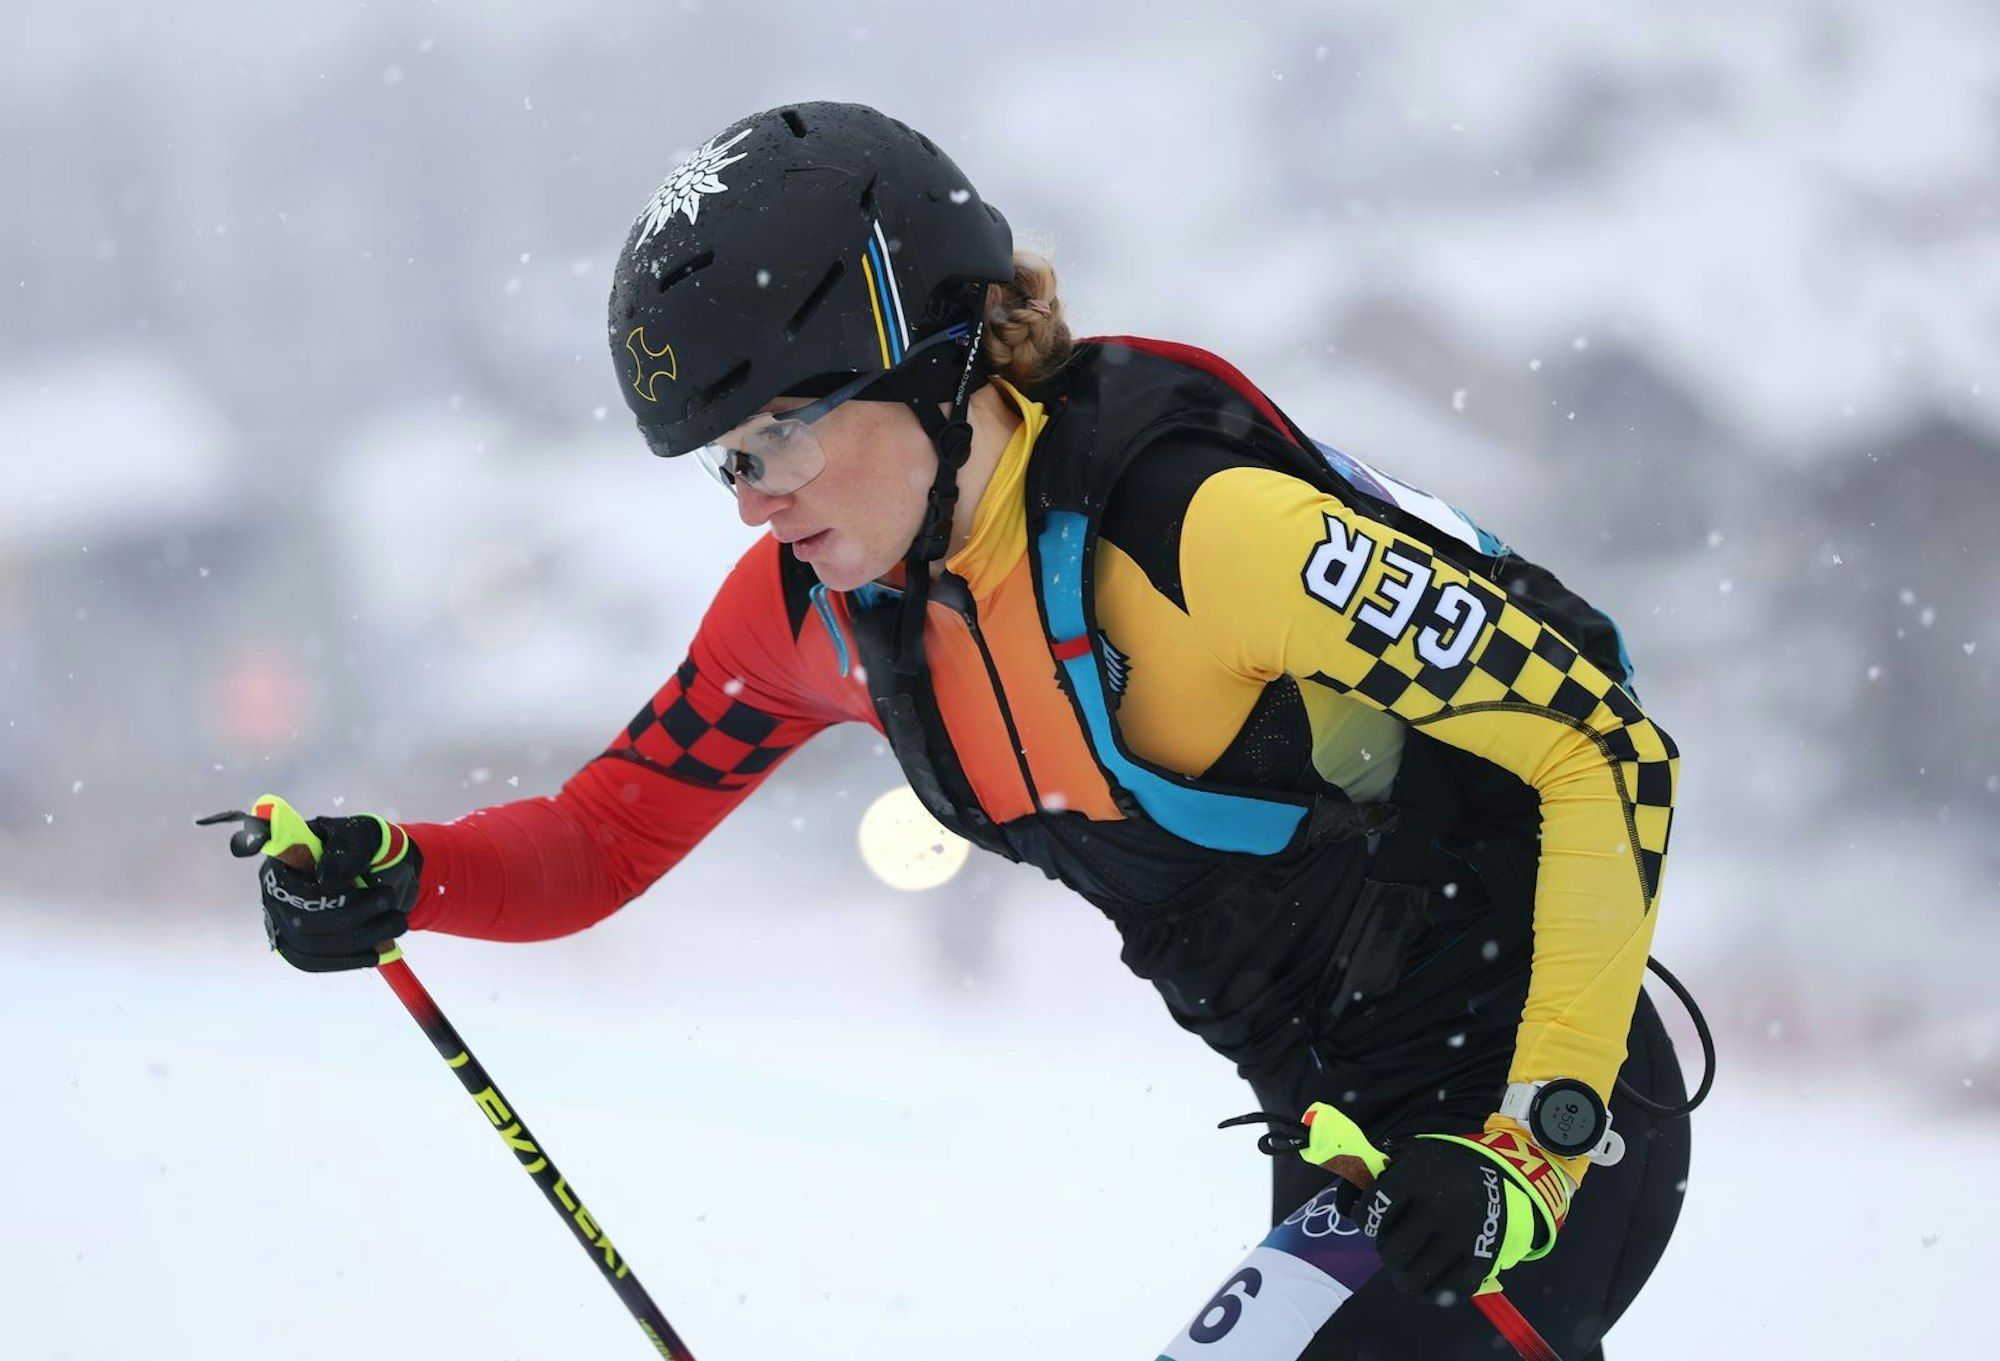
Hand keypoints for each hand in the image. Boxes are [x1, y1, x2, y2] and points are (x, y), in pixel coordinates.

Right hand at [245, 794, 421, 972]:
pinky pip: (313, 963)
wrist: (375, 865)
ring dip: (360, 939)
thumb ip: (346, 851)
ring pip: (312, 947)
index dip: (315, 896)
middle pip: (301, 923)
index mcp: (283, 863)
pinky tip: (376, 952)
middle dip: (353, 916)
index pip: (286, 887)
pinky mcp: (299, 946)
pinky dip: (348, 960)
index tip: (353, 890)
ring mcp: (284, 923)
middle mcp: (277, 895)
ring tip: (396, 922)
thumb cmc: (361, 846)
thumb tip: (327, 879)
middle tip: (388, 900)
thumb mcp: (360, 836)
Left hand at [1301, 1106, 1568, 1305]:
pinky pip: (1446, 1292)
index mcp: (1415, 1178)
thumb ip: (1377, 1172)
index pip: (1372, 1211)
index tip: (1370, 1219)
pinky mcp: (1480, 1259)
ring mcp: (1460, 1237)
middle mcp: (1436, 1209)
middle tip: (1392, 1244)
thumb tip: (1345, 1201)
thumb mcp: (1412, 1153)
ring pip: (1413, 1278)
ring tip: (1406, 1265)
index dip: (1364, 1219)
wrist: (1501, 1174)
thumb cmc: (1443, 1166)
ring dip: (1403, 1275)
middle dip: (1386, 1250)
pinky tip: (1427, 1281)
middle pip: (1391, 1252)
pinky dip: (1431, 1293)